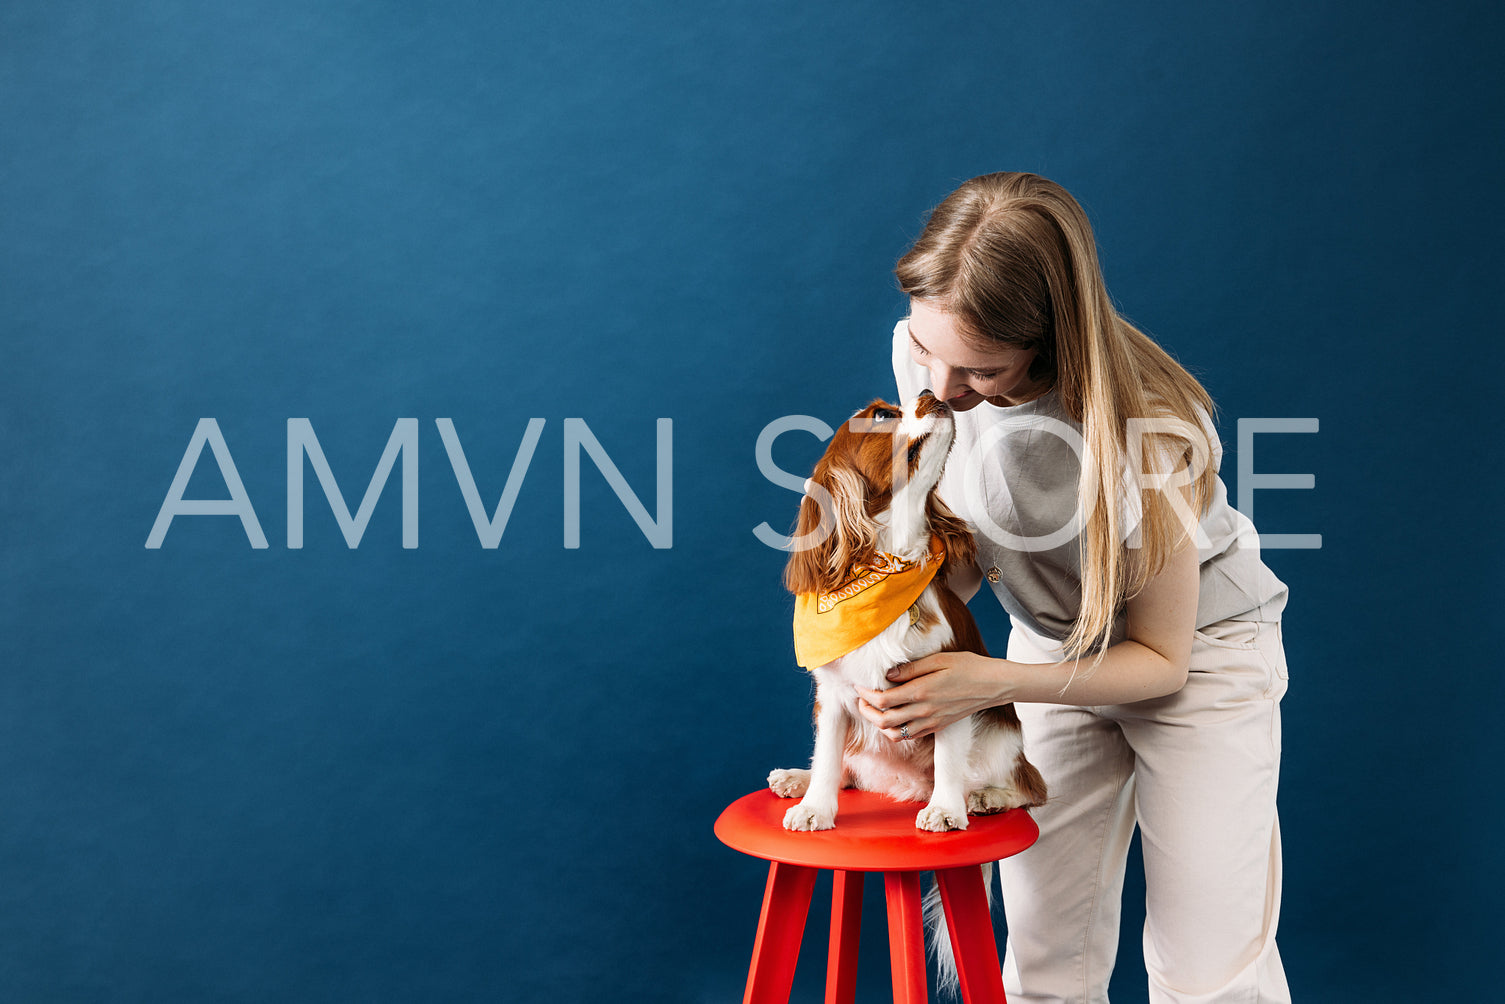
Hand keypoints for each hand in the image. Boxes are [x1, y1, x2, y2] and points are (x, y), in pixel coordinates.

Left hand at [855, 650, 1010, 741]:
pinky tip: (893, 716)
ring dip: (878, 724)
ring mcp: (931, 722)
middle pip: (883, 721)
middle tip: (861, 698)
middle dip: (866, 711)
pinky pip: (910, 736)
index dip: (865, 694)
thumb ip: (911, 669)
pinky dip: (895, 730)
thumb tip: (887, 675)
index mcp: (921, 692)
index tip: (859, 685)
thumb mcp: (939, 659)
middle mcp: (924, 711)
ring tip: (874, 709)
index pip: (882, 701)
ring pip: (894, 734)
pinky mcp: (937, 727)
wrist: (993, 685)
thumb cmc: (968, 667)